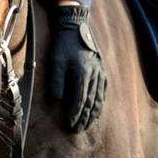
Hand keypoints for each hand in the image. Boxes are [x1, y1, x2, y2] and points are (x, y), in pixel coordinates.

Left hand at [48, 3, 106, 132]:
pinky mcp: (102, 71)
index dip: (75, 114)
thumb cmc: (62, 44)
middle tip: (77, 130)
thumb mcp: (55, 60)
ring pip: (98, 98)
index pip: (79, 99)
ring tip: (86, 125)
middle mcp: (94, 75)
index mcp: (82, 73)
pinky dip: (99, 103)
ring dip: (92, 113)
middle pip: (90, 102)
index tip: (70, 125)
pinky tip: (96, 110)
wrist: (75, 27)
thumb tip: (56, 100)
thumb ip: (56, 80)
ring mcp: (100, 74)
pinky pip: (102, 91)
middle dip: (83, 118)